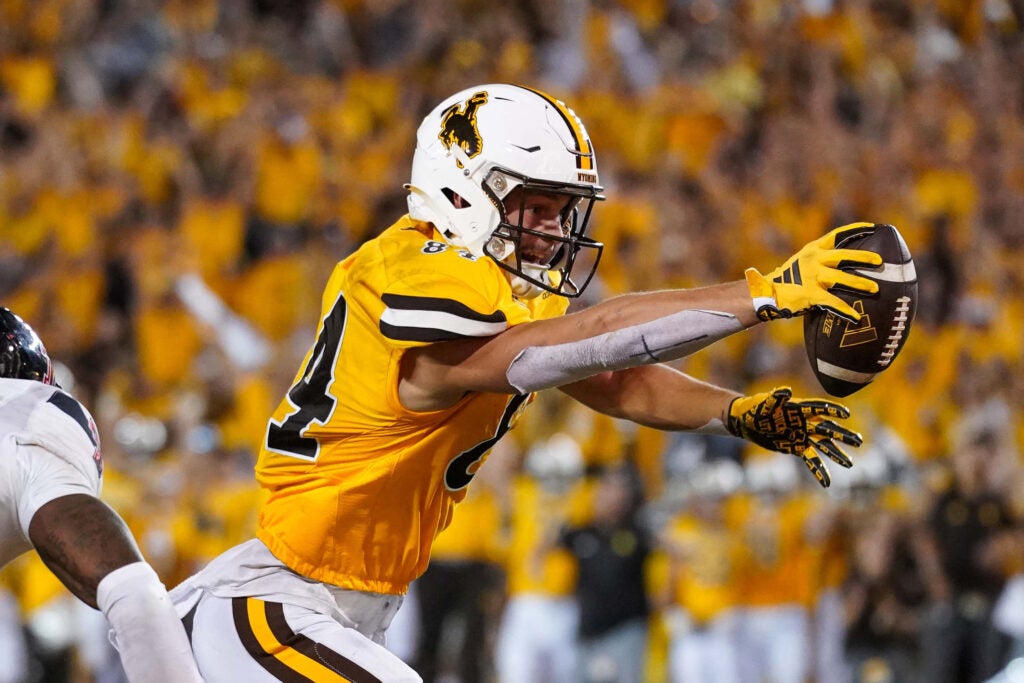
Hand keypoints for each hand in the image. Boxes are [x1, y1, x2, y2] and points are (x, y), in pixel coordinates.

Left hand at [726, 386, 861, 487]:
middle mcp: (805, 422)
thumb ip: (775, 397)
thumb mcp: (764, 403)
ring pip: (824, 445)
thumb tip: (786, 391)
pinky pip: (811, 459)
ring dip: (836, 453)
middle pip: (828, 428)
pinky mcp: (797, 448)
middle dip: (842, 435)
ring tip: (849, 464)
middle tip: (858, 441)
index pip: (819, 408)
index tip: (846, 414)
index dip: (832, 410)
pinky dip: (819, 470)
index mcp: (800, 409)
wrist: (748, 422)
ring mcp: (803, 436)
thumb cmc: (756, 408)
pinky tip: (827, 482)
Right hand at [745, 222, 882, 321]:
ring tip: (875, 288)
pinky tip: (856, 316)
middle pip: (843, 256)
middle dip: (863, 257)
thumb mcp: (802, 263)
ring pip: (841, 278)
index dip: (855, 230)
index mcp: (812, 250)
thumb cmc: (788, 280)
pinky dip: (845, 310)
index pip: (836, 235)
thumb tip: (846, 263)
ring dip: (859, 283)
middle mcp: (813, 260)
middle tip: (879, 261)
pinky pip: (832, 302)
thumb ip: (821, 260)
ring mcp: (811, 276)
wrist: (766, 293)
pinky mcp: (810, 293)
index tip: (872, 228)